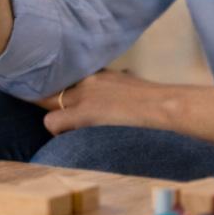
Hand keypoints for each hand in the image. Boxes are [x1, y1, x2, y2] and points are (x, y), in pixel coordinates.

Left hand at [37, 70, 176, 135]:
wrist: (168, 108)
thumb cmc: (156, 105)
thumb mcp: (128, 89)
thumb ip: (110, 92)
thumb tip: (105, 105)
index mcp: (98, 74)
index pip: (65, 76)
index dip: (55, 88)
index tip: (52, 98)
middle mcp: (87, 79)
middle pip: (49, 86)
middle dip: (45, 100)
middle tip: (52, 118)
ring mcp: (84, 95)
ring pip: (46, 103)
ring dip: (54, 120)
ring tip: (69, 134)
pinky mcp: (84, 113)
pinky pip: (52, 123)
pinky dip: (57, 133)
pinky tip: (73, 140)